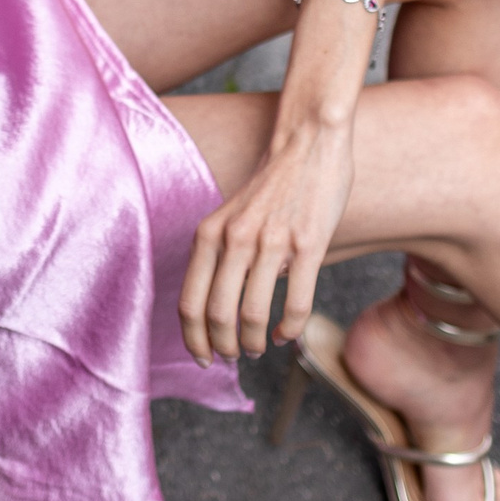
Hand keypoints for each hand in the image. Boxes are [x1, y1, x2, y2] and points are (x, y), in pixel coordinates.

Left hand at [180, 118, 354, 367]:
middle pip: (218, 316)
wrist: (308, 142)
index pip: (190, 303)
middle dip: (226, 347)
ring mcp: (273, 242)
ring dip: (255, 342)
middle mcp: (235, 239)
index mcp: (209, 233)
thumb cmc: (271, 184)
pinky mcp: (309, 245)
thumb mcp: (230, 215)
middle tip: (236, 356)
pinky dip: (290, 329)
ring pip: (254, 315)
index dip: (193, 339)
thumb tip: (224, 305)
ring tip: (259, 347)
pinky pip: (297, 304)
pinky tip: (286, 334)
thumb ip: (222, 253)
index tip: (203, 358)